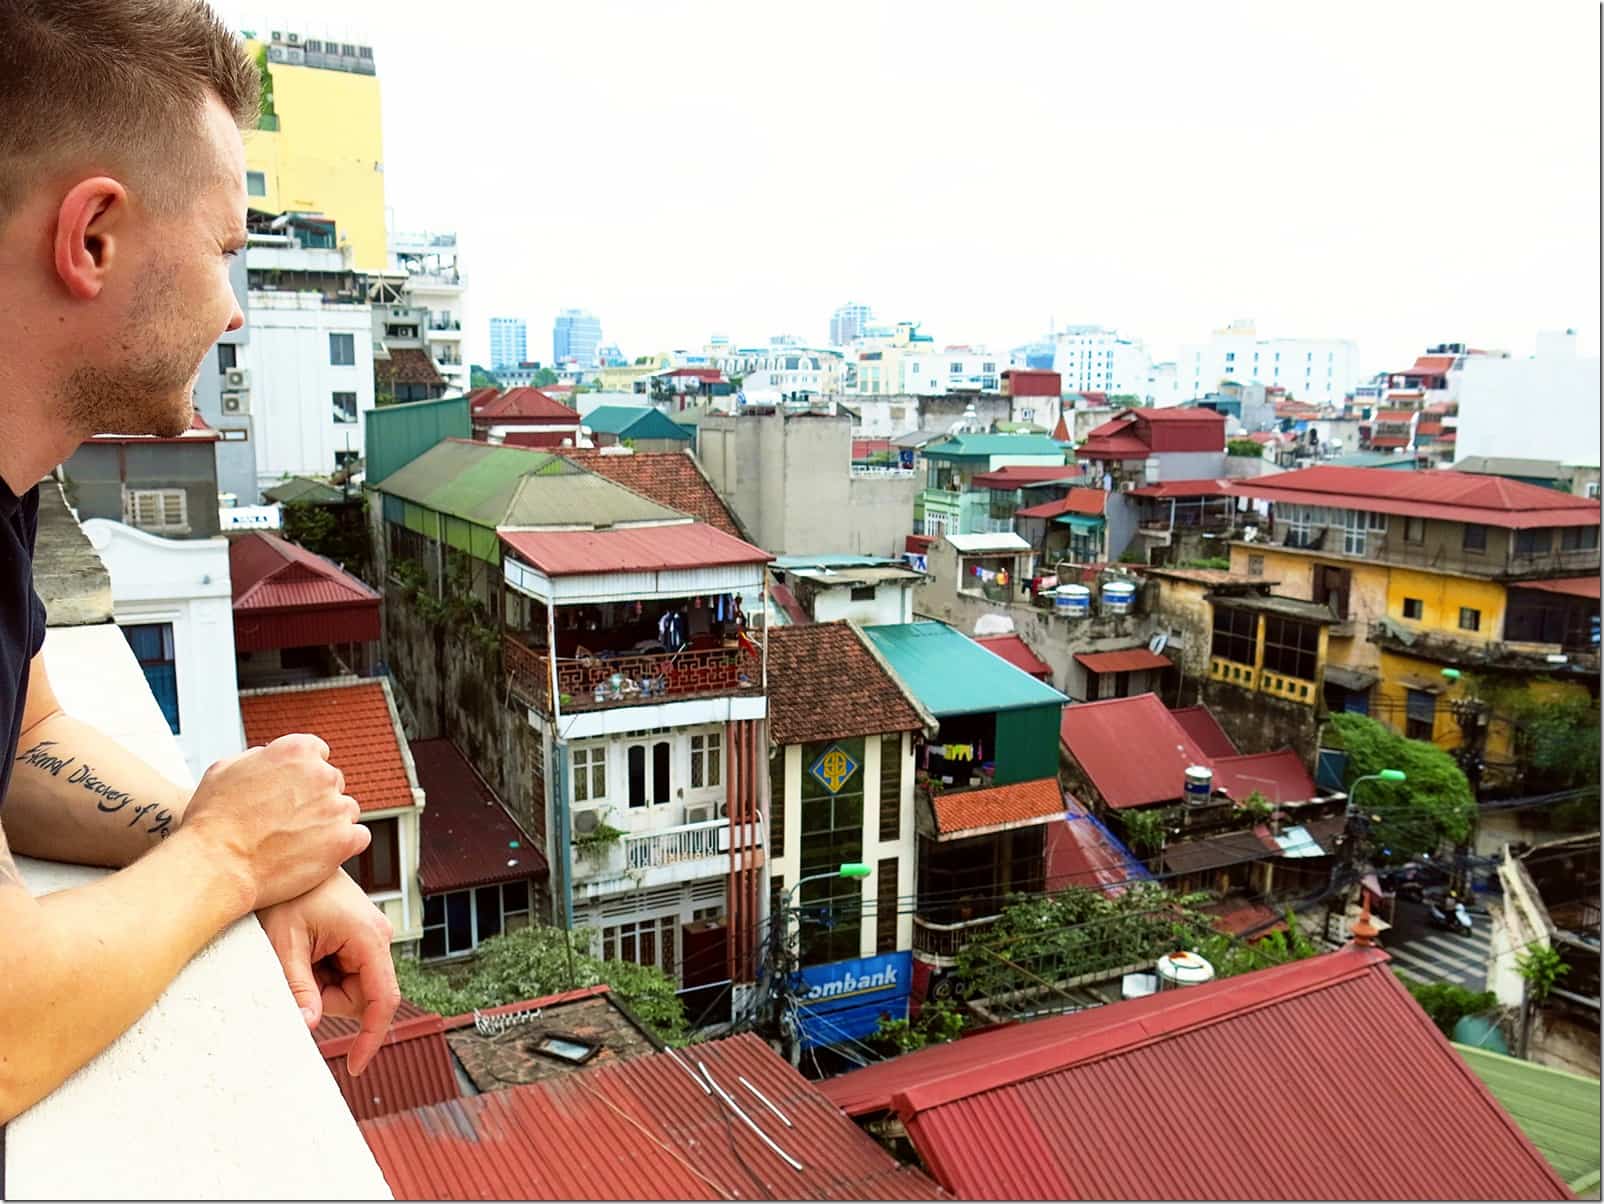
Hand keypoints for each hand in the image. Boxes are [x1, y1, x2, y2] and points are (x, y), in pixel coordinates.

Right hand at [184, 734, 369, 910]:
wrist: (216, 865)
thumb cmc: (212, 821)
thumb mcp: (225, 769)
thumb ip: (257, 757)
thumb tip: (269, 756)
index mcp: (296, 750)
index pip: (318, 753)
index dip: (303, 774)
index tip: (292, 792)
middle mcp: (321, 774)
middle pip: (332, 782)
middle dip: (316, 799)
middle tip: (290, 821)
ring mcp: (335, 807)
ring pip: (346, 810)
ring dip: (330, 822)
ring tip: (300, 841)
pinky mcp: (344, 839)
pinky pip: (359, 836)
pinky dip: (345, 846)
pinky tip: (321, 854)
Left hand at [257, 871, 399, 1075]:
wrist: (280, 861)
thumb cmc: (286, 895)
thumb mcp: (285, 943)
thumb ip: (298, 987)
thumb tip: (308, 1026)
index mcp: (369, 937)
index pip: (383, 999)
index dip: (371, 1036)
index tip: (354, 1067)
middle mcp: (378, 937)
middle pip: (360, 996)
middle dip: (325, 998)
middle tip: (294, 970)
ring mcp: (370, 936)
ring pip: (350, 987)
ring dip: (321, 983)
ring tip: (297, 951)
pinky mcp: (358, 937)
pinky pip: (344, 973)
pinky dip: (320, 972)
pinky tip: (305, 947)